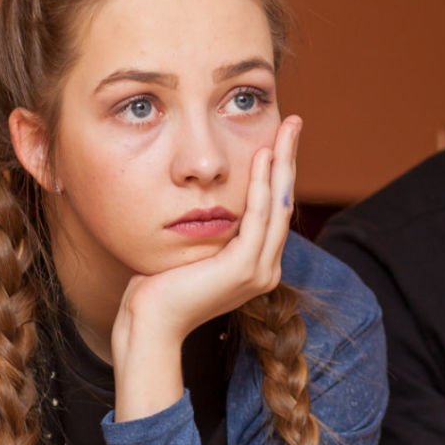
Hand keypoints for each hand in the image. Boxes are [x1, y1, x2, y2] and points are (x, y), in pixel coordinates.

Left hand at [114, 115, 300, 348]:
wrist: (149, 322)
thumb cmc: (159, 287)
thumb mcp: (191, 249)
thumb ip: (208, 228)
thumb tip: (203, 200)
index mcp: (255, 265)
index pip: (272, 210)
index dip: (278, 173)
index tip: (277, 139)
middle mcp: (265, 269)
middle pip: (283, 203)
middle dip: (289, 159)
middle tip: (294, 123)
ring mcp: (258, 271)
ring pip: (277, 205)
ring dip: (282, 164)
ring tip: (286, 130)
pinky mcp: (243, 268)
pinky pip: (257, 217)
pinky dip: (260, 185)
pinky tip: (262, 157)